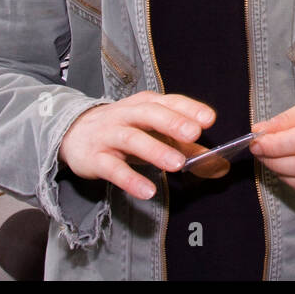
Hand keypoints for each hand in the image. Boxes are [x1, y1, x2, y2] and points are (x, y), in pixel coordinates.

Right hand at [57, 92, 219, 199]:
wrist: (74, 133)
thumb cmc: (125, 130)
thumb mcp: (154, 133)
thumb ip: (186, 147)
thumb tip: (220, 165)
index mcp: (145, 104)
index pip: (169, 102)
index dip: (188, 108)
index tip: (209, 119)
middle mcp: (126, 115)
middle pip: (149, 114)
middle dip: (172, 122)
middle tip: (193, 133)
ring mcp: (109, 135)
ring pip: (132, 139)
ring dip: (155, 150)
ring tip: (177, 165)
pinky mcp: (95, 158)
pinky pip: (113, 169)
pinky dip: (130, 180)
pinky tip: (148, 191)